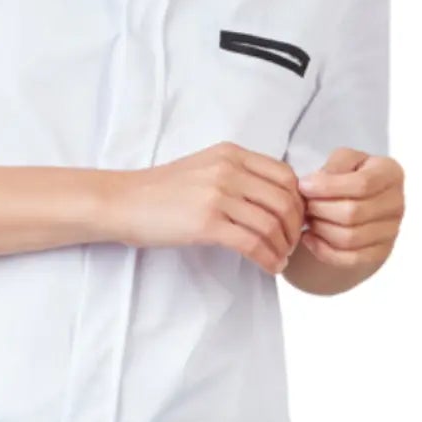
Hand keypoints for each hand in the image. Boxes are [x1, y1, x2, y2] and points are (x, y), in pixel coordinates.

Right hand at [113, 142, 304, 273]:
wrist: (122, 202)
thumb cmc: (160, 190)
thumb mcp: (203, 167)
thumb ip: (237, 175)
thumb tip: (275, 199)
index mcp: (230, 154)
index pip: (285, 175)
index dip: (298, 201)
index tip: (293, 220)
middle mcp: (228, 170)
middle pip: (284, 201)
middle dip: (294, 228)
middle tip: (290, 245)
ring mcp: (217, 195)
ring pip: (272, 224)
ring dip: (283, 247)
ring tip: (280, 259)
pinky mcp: (206, 223)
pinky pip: (252, 244)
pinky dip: (267, 259)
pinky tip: (268, 267)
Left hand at [296, 148, 403, 270]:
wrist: (358, 198)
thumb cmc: (349, 175)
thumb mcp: (343, 159)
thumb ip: (332, 167)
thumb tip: (311, 185)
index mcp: (390, 174)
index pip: (362, 184)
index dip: (328, 186)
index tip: (303, 186)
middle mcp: (397, 204)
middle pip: (353, 213)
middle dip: (319, 209)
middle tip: (303, 204)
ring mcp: (391, 231)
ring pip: (349, 238)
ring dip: (319, 229)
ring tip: (307, 218)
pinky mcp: (380, 252)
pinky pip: (349, 258)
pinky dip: (323, 250)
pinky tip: (308, 237)